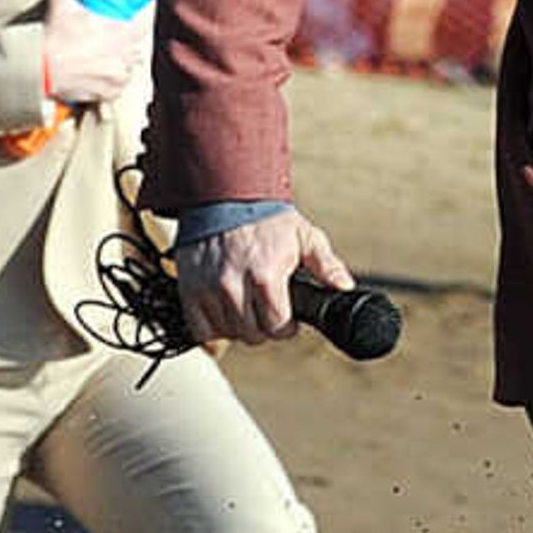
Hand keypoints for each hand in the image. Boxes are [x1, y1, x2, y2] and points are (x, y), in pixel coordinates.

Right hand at [39, 0, 148, 107]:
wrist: (43, 67)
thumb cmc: (56, 38)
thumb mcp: (61, 5)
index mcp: (119, 34)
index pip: (144, 25)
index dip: (144, 20)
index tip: (142, 18)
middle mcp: (123, 57)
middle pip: (137, 51)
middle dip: (129, 47)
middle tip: (115, 43)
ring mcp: (116, 78)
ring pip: (129, 73)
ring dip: (122, 67)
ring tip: (107, 63)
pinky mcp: (106, 94)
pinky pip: (117, 91)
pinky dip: (111, 86)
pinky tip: (101, 80)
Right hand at [176, 209, 347, 347]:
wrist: (221, 197)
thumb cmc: (265, 219)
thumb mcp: (304, 236)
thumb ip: (326, 264)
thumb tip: (344, 286)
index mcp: (265, 277)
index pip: (277, 328)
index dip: (286, 327)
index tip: (286, 317)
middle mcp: (233, 286)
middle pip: (253, 335)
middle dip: (264, 326)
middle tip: (265, 308)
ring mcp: (208, 289)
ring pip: (228, 334)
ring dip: (239, 326)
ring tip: (245, 304)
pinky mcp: (189, 290)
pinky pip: (201, 331)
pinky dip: (213, 327)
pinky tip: (224, 311)